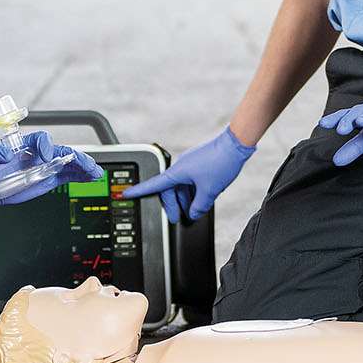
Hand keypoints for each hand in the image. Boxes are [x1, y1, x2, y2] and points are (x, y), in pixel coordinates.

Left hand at [0, 130, 102, 204]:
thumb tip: (2, 153)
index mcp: (22, 146)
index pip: (39, 140)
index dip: (44, 145)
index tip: (46, 155)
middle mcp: (36, 154)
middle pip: (60, 150)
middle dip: (73, 156)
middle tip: (83, 162)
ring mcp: (43, 166)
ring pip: (67, 163)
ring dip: (82, 166)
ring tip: (95, 172)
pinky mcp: (47, 178)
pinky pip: (67, 175)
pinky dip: (80, 175)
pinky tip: (92, 177)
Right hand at [121, 126, 254, 223]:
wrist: (235, 144)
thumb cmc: (221, 162)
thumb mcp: (210, 191)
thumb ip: (199, 206)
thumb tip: (194, 213)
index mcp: (177, 172)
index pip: (154, 185)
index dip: (139, 191)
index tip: (126, 194)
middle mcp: (180, 166)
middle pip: (169, 189)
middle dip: (172, 205)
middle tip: (177, 218)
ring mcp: (189, 163)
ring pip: (180, 185)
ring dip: (184, 199)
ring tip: (193, 210)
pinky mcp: (198, 162)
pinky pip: (189, 179)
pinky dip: (192, 191)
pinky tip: (201, 198)